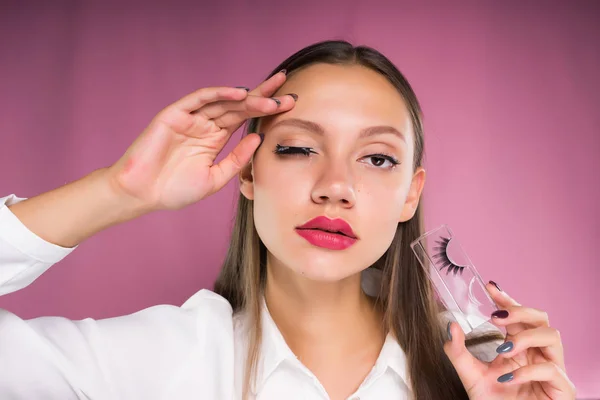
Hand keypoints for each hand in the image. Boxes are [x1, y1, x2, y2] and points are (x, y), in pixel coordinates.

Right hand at [106, 71, 295, 210]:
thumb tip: (260, 138)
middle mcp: (205, 124)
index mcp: (215, 138)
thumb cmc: (174, 189)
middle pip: (239, 106)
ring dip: (248, 98)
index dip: (266, 110)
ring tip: (271, 97)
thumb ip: (237, 159)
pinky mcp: (175, 114)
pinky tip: (240, 93)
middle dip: (264, 99)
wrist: (142, 194)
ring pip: (224, 101)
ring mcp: (190, 118)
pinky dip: (219, 94)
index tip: (290, 105)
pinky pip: (199, 99)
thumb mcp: (215, 178)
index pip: (245, 118)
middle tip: (288, 93)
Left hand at [444, 282, 575, 399]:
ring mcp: (552, 370)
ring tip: (503, 349)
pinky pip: (551, 369)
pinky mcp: (562, 388)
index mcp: (519, 347)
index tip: (490, 288)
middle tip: (495, 316)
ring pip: (552, 335)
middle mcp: (538, 354)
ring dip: (524, 337)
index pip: (518, 316)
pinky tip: (508, 377)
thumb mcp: (470, 375)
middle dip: (519, 311)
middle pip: (541, 318)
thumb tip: (451, 326)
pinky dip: (527, 370)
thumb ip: (458, 352)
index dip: (507, 300)